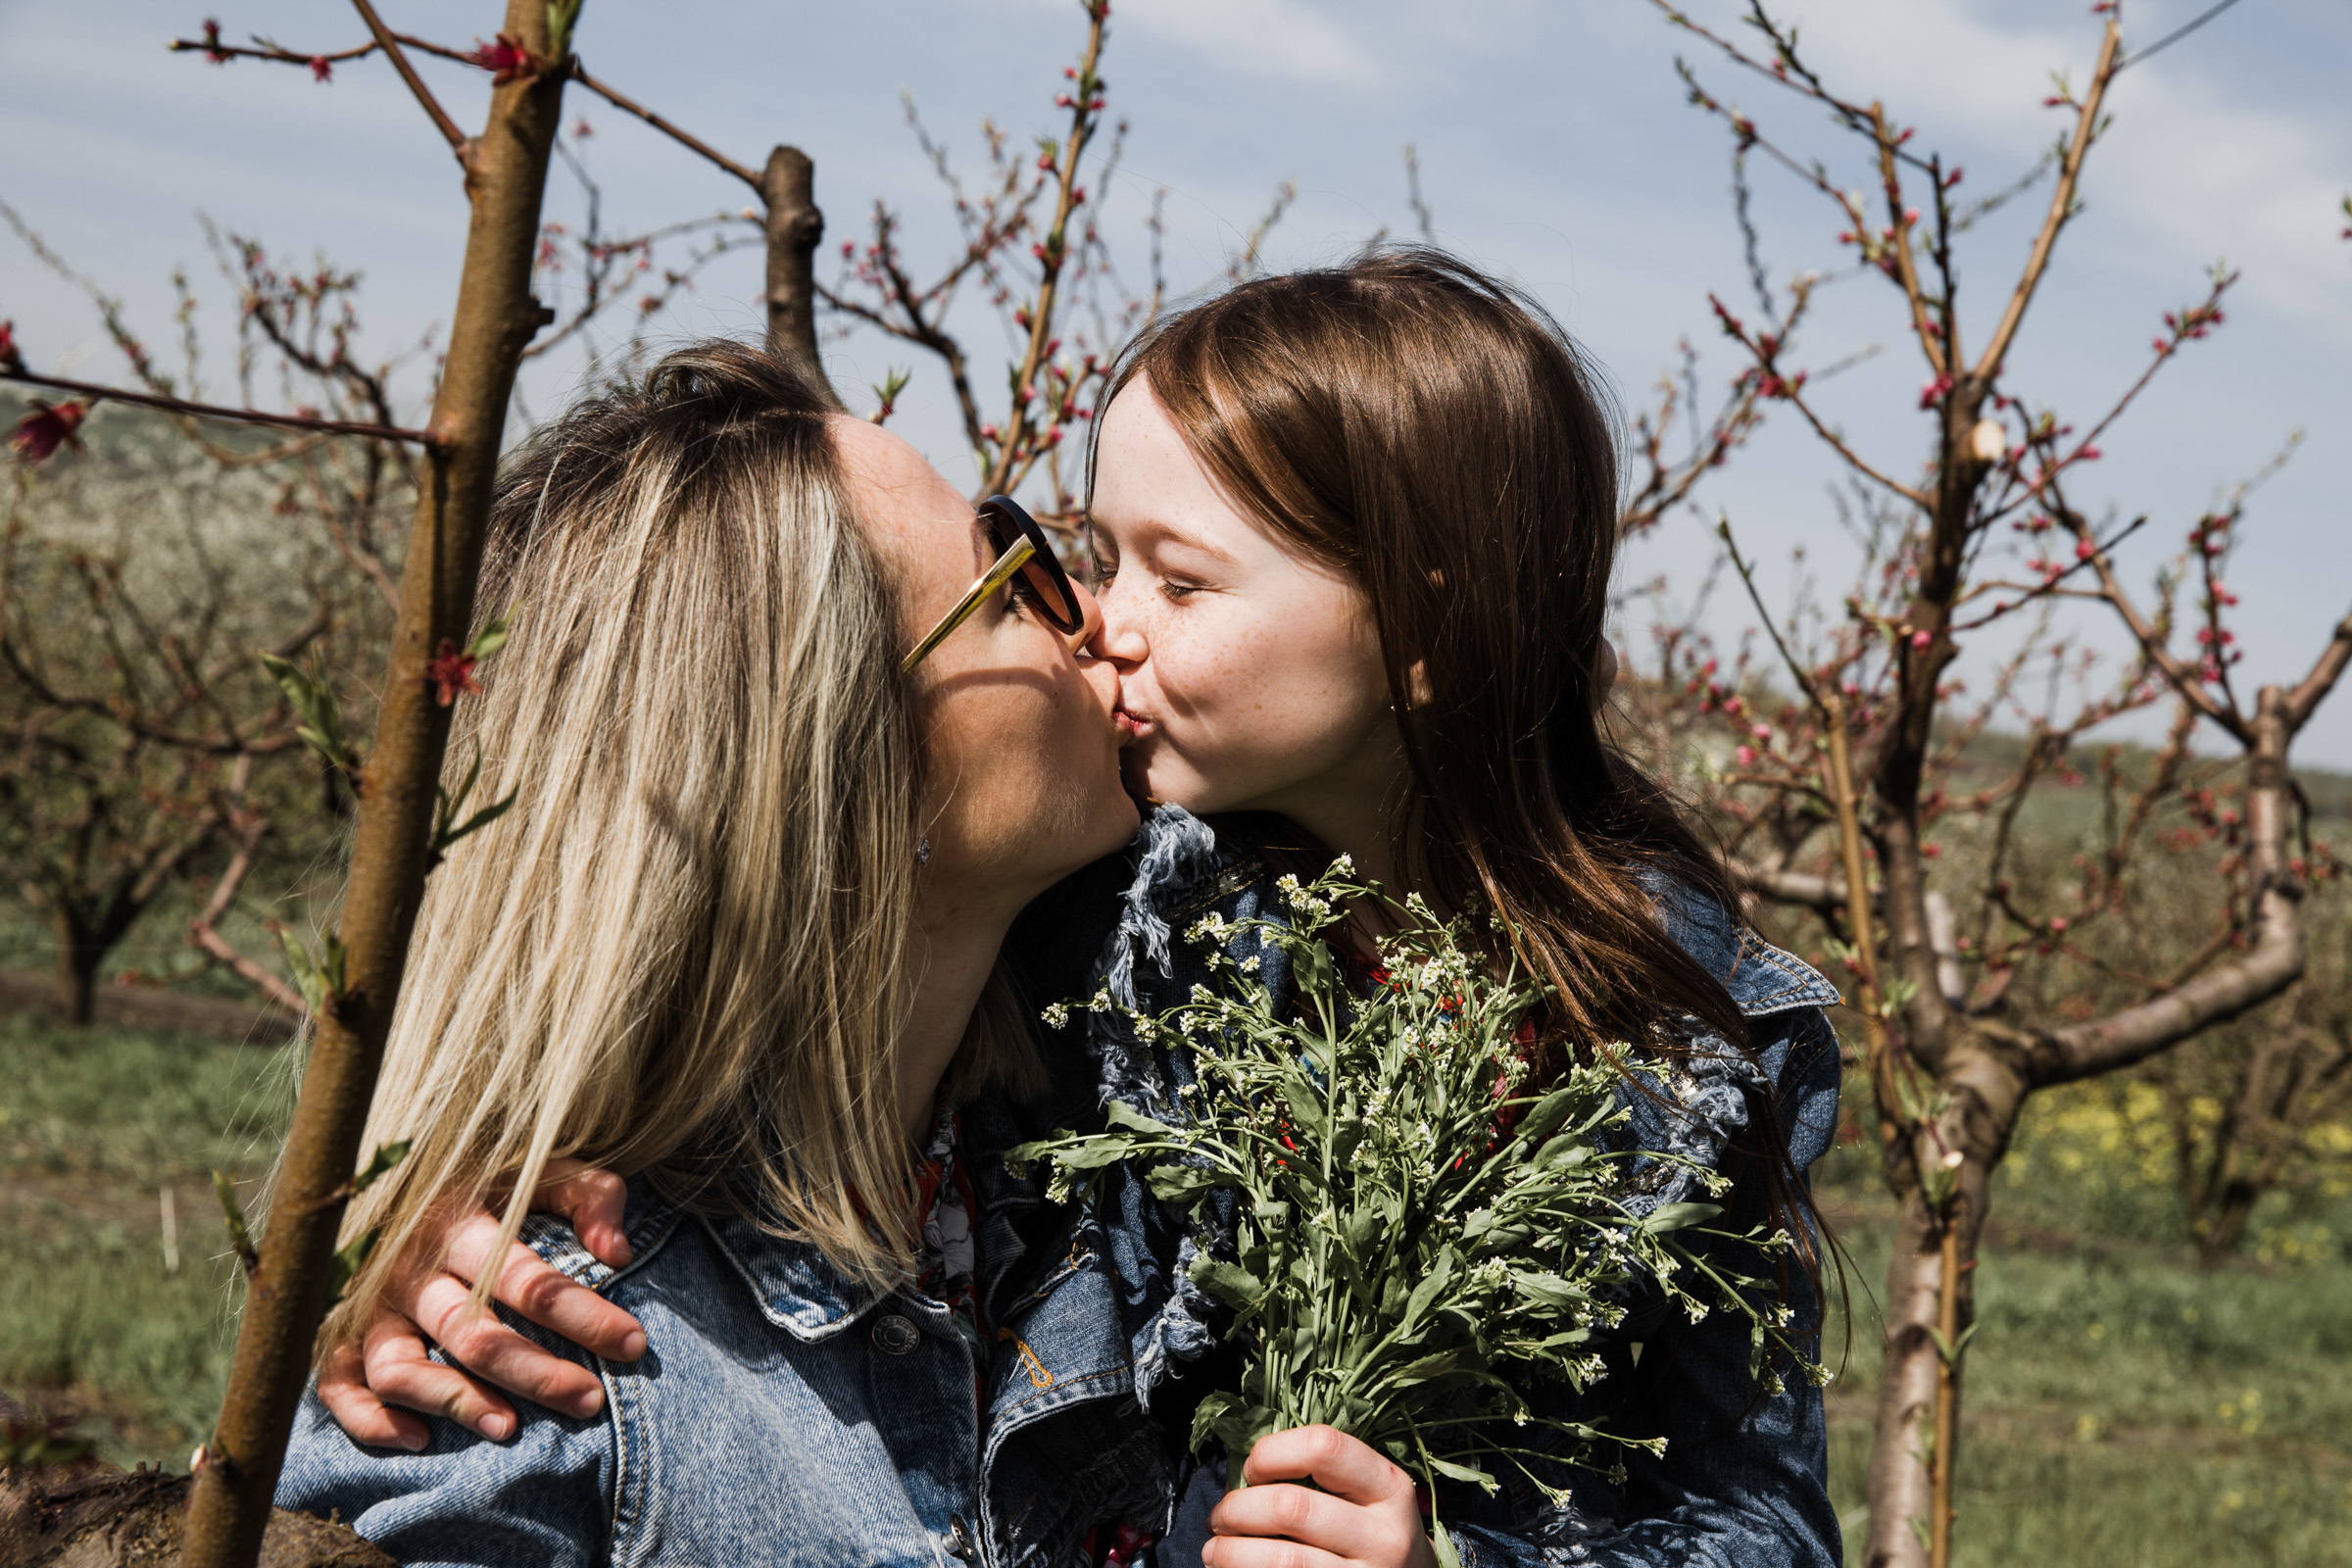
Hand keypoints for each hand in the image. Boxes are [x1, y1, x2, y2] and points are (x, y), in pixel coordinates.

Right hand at [316, 1159, 645, 1450]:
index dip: (583, 1316)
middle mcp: (408, 1265)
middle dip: (537, 1373)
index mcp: (459, 1217)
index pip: (527, 1277)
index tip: (634, 1344)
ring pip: (400, 1368)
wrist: (400, 1175)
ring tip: (512, 1429)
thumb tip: (618, 1253)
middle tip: (590, 1401)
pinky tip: (421, 1440)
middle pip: (472, 1333)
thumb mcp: (542, 1168)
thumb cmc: (488, 1182)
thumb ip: (589, 1196)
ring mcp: (368, 1304)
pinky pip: (337, 1387)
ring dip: (456, 1403)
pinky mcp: (337, 1333)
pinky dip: (370, 1421)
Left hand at [1201, 1425, 1438, 1567]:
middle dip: (1238, 1509)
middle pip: (1291, 1507)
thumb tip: (1243, 1470)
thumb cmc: (1373, 1534)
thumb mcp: (1369, 1496)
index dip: (1273, 1452)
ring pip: (1282, 1560)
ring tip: (1216, 1549)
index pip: (1324, 1447)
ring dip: (1232, 1552)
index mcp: (1388, 1488)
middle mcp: (1384, 1536)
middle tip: (1221, 1516)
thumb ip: (1321, 1476)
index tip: (1252, 1468)